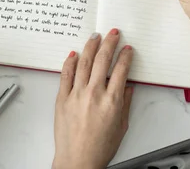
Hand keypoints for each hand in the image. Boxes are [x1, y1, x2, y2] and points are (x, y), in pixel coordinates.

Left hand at [53, 30, 133, 168]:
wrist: (78, 160)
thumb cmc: (100, 147)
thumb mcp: (121, 125)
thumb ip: (125, 103)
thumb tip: (128, 86)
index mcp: (112, 101)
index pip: (120, 70)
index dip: (125, 56)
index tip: (127, 48)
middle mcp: (94, 94)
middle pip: (103, 60)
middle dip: (110, 43)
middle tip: (113, 33)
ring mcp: (76, 95)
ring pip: (84, 63)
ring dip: (91, 46)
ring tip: (95, 37)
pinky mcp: (62, 98)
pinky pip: (65, 74)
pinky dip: (70, 62)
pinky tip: (74, 54)